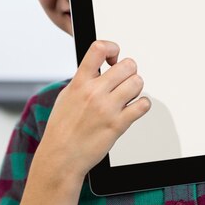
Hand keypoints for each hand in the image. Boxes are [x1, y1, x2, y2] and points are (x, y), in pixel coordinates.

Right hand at [38, 40, 149, 179]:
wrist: (61, 156)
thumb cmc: (62, 128)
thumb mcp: (67, 95)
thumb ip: (83, 78)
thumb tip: (99, 65)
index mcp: (80, 82)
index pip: (99, 49)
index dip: (112, 48)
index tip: (113, 57)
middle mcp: (94, 93)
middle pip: (127, 65)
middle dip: (128, 70)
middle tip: (123, 79)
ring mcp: (107, 108)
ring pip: (138, 82)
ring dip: (135, 87)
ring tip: (126, 95)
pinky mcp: (118, 124)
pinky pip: (143, 105)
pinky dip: (142, 105)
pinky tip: (132, 108)